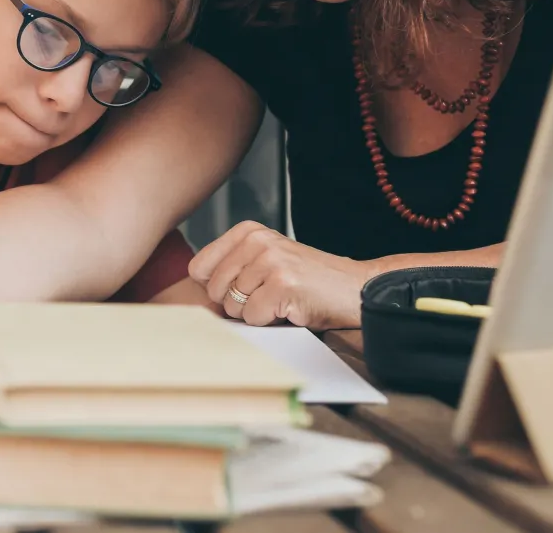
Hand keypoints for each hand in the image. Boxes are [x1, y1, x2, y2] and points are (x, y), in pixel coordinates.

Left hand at [188, 222, 373, 329]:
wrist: (354, 288)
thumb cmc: (308, 281)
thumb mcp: (265, 260)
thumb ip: (232, 268)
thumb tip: (198, 293)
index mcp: (248, 232)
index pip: (199, 267)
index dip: (216, 288)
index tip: (243, 287)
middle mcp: (257, 241)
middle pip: (214, 290)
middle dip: (237, 303)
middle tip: (268, 295)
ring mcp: (270, 261)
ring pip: (233, 306)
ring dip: (256, 312)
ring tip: (281, 299)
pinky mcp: (282, 284)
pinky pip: (253, 317)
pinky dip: (269, 320)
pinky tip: (290, 307)